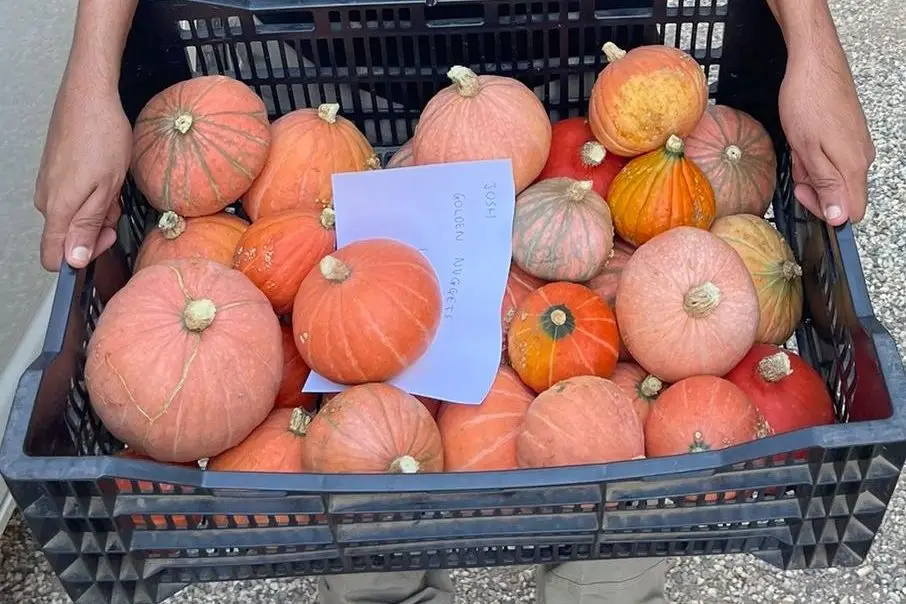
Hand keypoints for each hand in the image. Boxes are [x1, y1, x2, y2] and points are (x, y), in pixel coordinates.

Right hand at [34, 78, 130, 270]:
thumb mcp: (106, 188)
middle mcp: (46, 199)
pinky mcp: (54, 174)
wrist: (90, 96)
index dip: (82, 259)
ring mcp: (48, 185)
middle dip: (98, 227)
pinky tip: (105, 177)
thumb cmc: (102, 135)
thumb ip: (88, 226)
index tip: (104, 240)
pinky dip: (93, 194)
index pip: (53, 257)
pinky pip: (73, 198)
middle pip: (69, 236)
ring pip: (75, 216)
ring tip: (112, 185)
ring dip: (99, 208)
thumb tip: (74, 259)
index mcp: (58, 208)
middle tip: (116, 204)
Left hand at [778, 38, 874, 225]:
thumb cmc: (808, 101)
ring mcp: (857, 144)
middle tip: (797, 166)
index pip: (852, 211)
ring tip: (799, 148)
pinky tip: (803, 141)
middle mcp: (862, 157)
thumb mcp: (808, 150)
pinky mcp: (850, 134)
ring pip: (834, 175)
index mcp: (854, 166)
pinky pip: (832, 158)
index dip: (825, 210)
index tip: (804, 193)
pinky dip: (814, 155)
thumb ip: (826, 185)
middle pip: (842, 194)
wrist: (814, 64)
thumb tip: (839, 217)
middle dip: (814, 187)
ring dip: (812, 169)